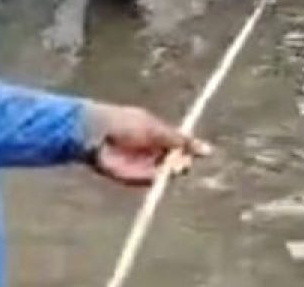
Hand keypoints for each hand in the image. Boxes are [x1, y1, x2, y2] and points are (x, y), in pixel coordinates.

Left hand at [84, 103, 210, 186]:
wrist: (99, 134)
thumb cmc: (126, 123)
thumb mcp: (156, 129)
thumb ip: (179, 139)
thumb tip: (204, 148)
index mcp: (157, 133)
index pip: (180, 144)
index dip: (191, 149)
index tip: (205, 153)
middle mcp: (152, 150)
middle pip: (176, 161)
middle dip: (184, 161)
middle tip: (186, 161)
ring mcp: (143, 165)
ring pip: (166, 173)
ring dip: (173, 171)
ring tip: (176, 165)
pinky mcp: (133, 178)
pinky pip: (152, 181)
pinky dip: (160, 178)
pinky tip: (164, 172)